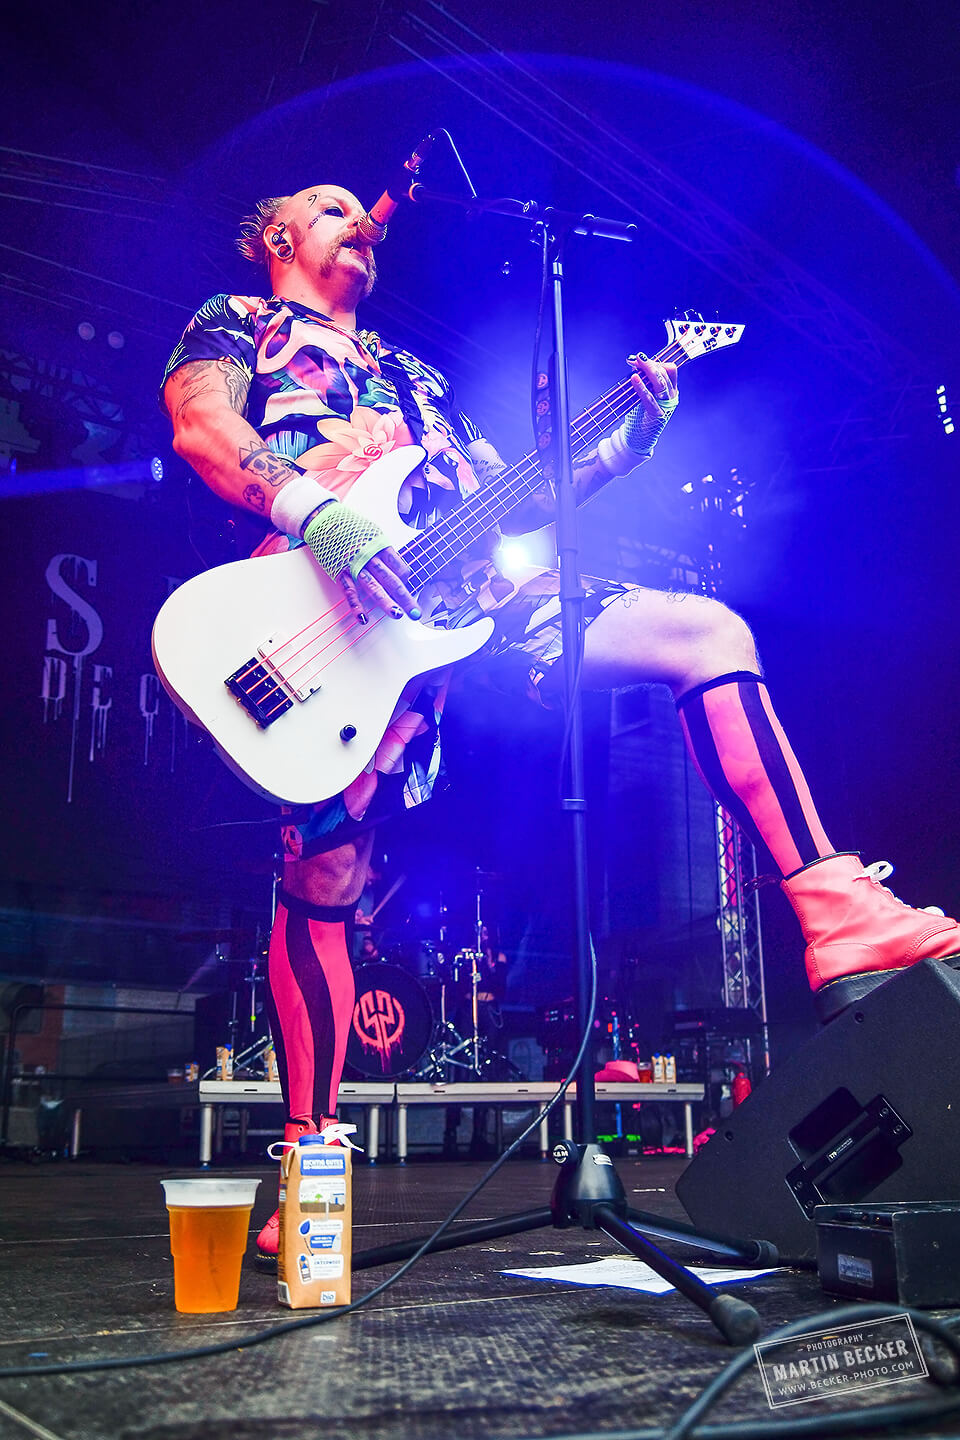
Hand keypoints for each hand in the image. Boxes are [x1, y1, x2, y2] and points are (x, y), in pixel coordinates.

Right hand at [302, 502, 420, 622]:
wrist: (324, 519)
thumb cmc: (349, 526)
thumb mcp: (373, 533)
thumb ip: (383, 550)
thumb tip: (396, 565)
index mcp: (380, 546)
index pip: (400, 567)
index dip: (406, 578)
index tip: (407, 584)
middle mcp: (370, 557)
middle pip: (392, 580)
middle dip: (405, 597)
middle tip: (415, 612)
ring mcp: (355, 566)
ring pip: (373, 587)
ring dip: (386, 602)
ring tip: (396, 614)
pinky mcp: (340, 572)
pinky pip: (350, 592)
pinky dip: (356, 606)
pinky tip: (363, 618)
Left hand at [620, 352, 678, 460]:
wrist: (639, 437)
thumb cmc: (641, 413)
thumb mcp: (645, 393)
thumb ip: (644, 379)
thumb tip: (635, 363)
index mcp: (671, 389)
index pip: (670, 369)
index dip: (656, 361)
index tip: (638, 358)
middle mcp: (671, 396)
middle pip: (666, 373)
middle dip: (650, 363)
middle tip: (637, 357)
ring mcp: (666, 405)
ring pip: (661, 383)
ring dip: (648, 371)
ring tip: (636, 363)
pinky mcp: (657, 414)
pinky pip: (650, 397)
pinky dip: (641, 387)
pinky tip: (634, 378)